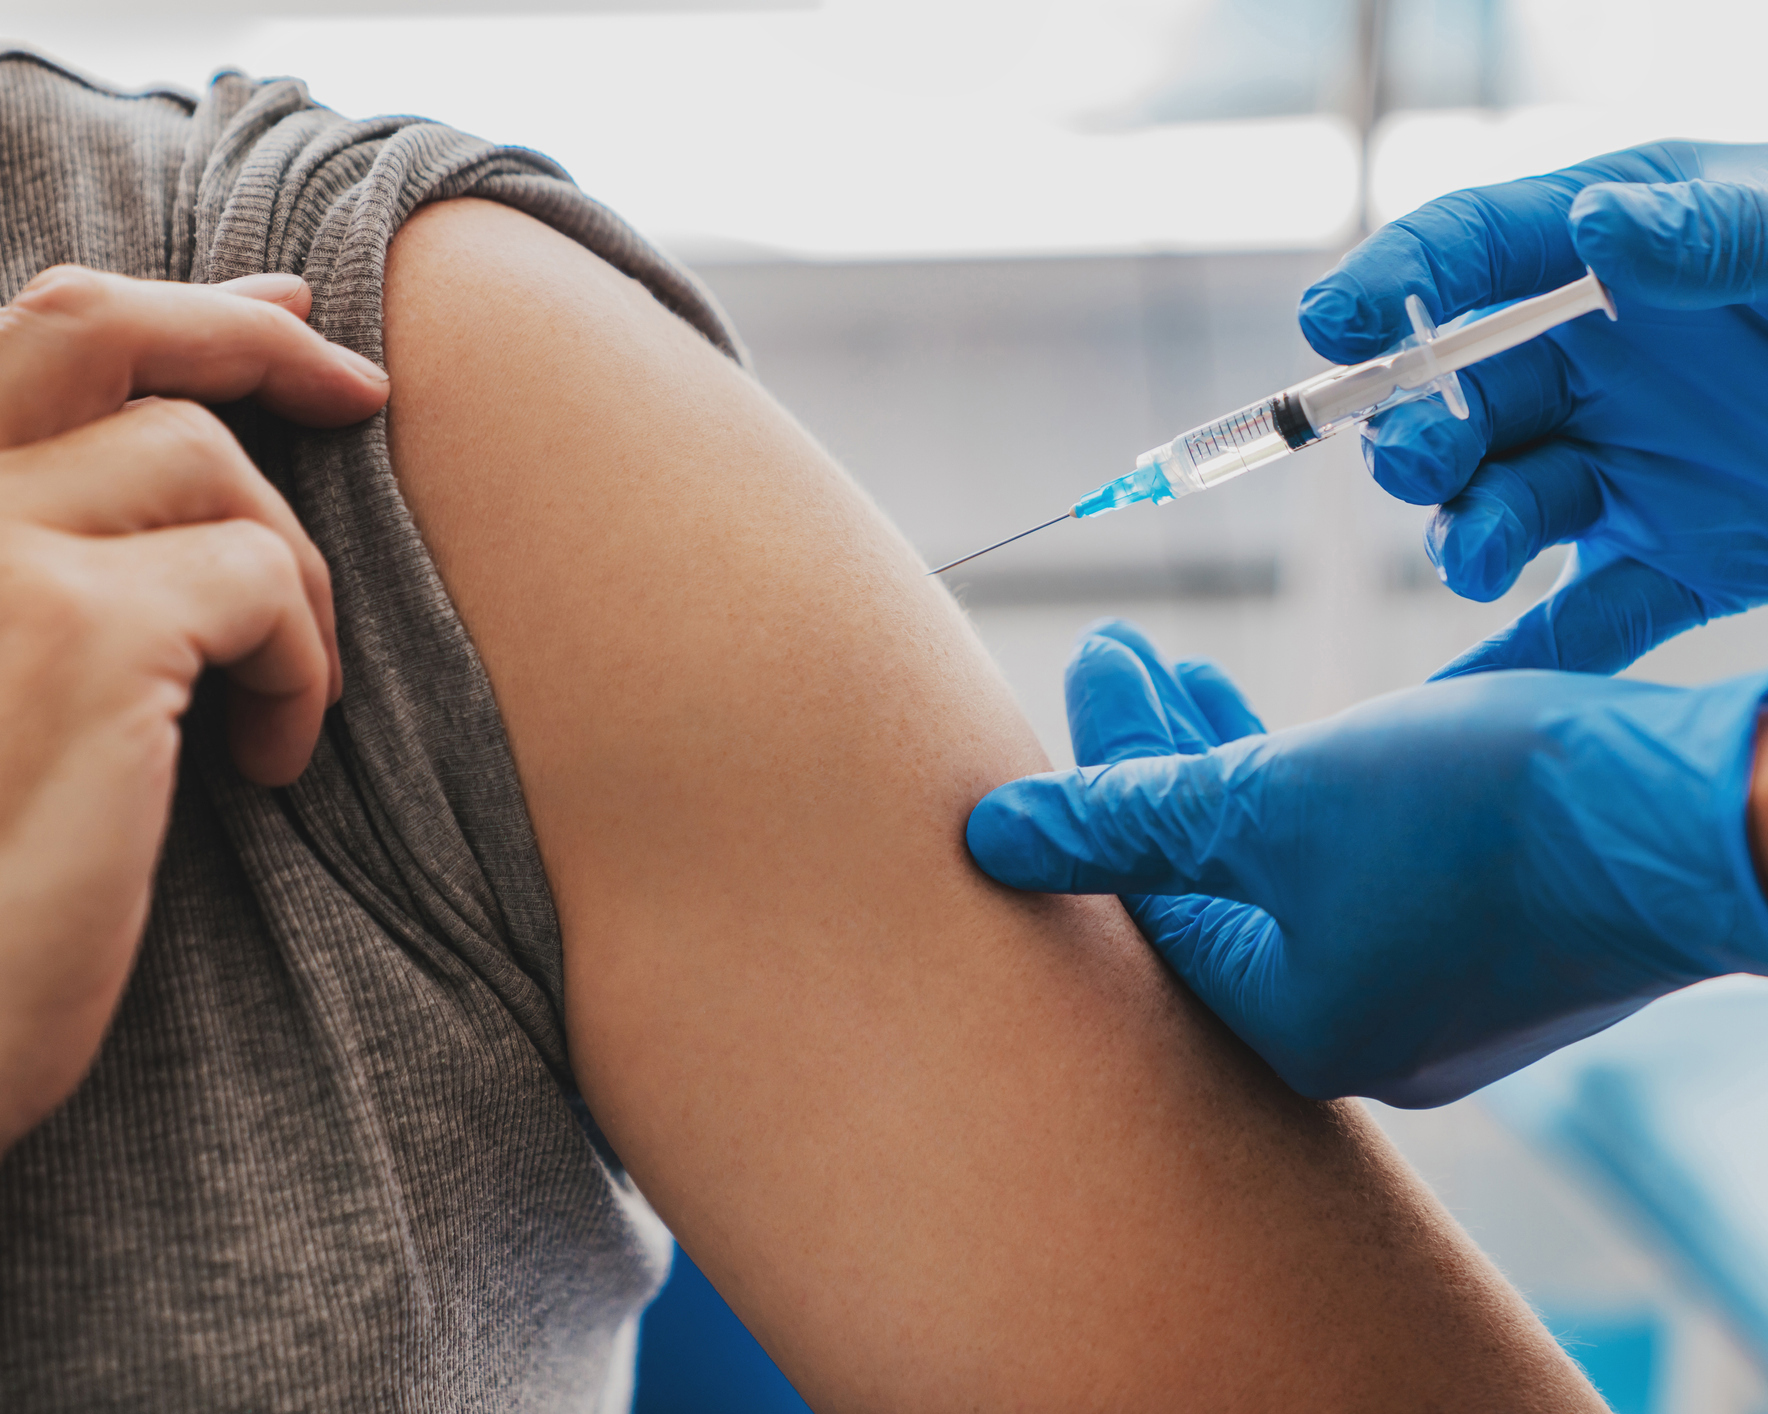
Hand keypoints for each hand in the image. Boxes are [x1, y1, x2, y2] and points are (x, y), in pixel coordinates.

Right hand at [0, 266, 389, 1152]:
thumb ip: (55, 566)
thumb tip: (193, 474)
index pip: (25, 335)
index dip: (171, 305)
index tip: (281, 309)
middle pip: (96, 326)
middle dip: (253, 340)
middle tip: (364, 393)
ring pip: (206, 466)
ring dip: (291, 577)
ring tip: (281, 705)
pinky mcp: (78, 638)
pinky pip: (265, 583)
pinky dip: (304, 667)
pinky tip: (272, 768)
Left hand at [966, 620, 1767, 1106]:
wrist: (1697, 818)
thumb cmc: (1482, 816)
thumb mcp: (1270, 801)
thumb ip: (1122, 820)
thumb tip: (987, 839)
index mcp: (1287, 1028)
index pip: (1147, 897)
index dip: (1099, 776)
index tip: (1090, 664)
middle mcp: (1352, 1034)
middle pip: (1208, 882)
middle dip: (1154, 759)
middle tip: (1116, 655)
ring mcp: (1425, 994)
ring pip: (1282, 867)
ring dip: (1226, 763)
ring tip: (1177, 669)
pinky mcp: (1484, 942)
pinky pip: (1352, 864)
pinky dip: (1305, 791)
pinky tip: (1284, 727)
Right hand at [1299, 140, 1767, 676]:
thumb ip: (1719, 233)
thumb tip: (1598, 226)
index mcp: (1629, 259)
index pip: (1483, 250)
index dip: (1397, 281)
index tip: (1332, 325)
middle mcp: (1610, 369)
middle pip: (1466, 400)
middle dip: (1420, 433)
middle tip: (1427, 462)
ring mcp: (1634, 472)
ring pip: (1502, 511)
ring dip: (1466, 537)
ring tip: (1482, 560)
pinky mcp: (1670, 565)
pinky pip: (1573, 626)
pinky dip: (1514, 672)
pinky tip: (1454, 712)